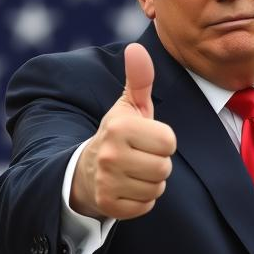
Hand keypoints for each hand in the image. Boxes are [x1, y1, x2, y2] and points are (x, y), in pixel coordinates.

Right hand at [70, 43, 176, 219]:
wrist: (84, 171)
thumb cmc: (118, 134)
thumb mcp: (129, 106)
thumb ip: (139, 79)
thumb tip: (136, 48)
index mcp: (120, 127)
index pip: (169, 141)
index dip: (163, 141)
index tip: (145, 138)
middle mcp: (110, 154)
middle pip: (165, 167)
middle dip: (158, 162)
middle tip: (139, 156)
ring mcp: (107, 181)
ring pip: (157, 187)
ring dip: (151, 182)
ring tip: (134, 171)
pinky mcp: (108, 205)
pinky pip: (146, 206)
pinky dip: (142, 200)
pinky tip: (127, 187)